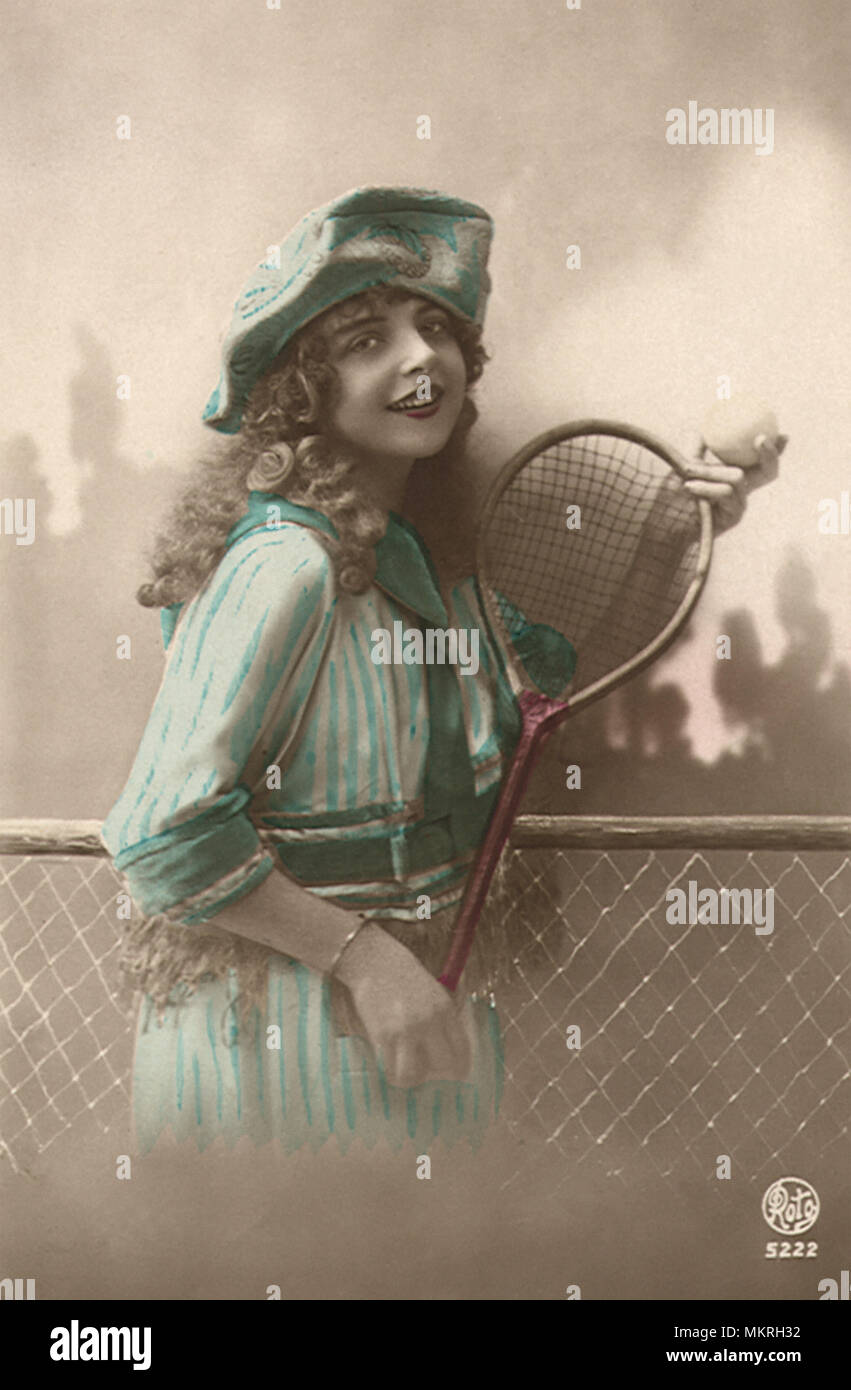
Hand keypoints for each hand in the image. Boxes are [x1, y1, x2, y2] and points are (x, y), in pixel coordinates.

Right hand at [333, 923, 472, 1087]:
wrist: (374, 961)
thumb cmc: (404, 975)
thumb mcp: (434, 991)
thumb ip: (443, 1018)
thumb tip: (447, 1048)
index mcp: (445, 1009)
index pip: (462, 1049)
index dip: (460, 1066)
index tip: (456, 1073)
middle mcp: (429, 1022)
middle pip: (444, 1064)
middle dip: (439, 1074)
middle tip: (431, 1073)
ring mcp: (405, 1031)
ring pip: (415, 1074)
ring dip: (413, 1077)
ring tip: (409, 1071)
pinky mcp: (383, 1036)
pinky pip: (391, 1068)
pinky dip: (392, 1071)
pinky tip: (392, 1064)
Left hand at [683, 434, 787, 534]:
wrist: (667, 525)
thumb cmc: (676, 496)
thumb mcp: (685, 468)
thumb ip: (696, 449)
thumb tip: (703, 428)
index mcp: (738, 477)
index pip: (762, 461)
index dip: (776, 449)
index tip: (784, 434)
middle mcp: (743, 491)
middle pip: (769, 472)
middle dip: (770, 454)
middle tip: (760, 438)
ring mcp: (740, 505)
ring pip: (737, 477)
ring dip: (710, 471)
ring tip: (687, 469)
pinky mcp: (732, 518)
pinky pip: (722, 495)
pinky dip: (705, 488)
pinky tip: (689, 486)